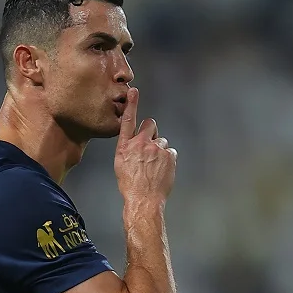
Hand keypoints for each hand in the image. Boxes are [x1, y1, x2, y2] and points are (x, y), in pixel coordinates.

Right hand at [115, 87, 176, 203]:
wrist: (143, 200)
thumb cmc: (130, 185)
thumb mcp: (121, 164)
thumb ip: (129, 148)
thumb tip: (136, 143)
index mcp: (125, 146)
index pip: (128, 120)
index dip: (132, 104)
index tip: (133, 91)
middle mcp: (140, 144)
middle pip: (150, 125)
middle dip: (151, 132)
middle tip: (149, 148)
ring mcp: (156, 149)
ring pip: (161, 141)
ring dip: (159, 150)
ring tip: (154, 167)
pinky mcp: (169, 155)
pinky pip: (170, 152)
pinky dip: (168, 159)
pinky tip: (161, 170)